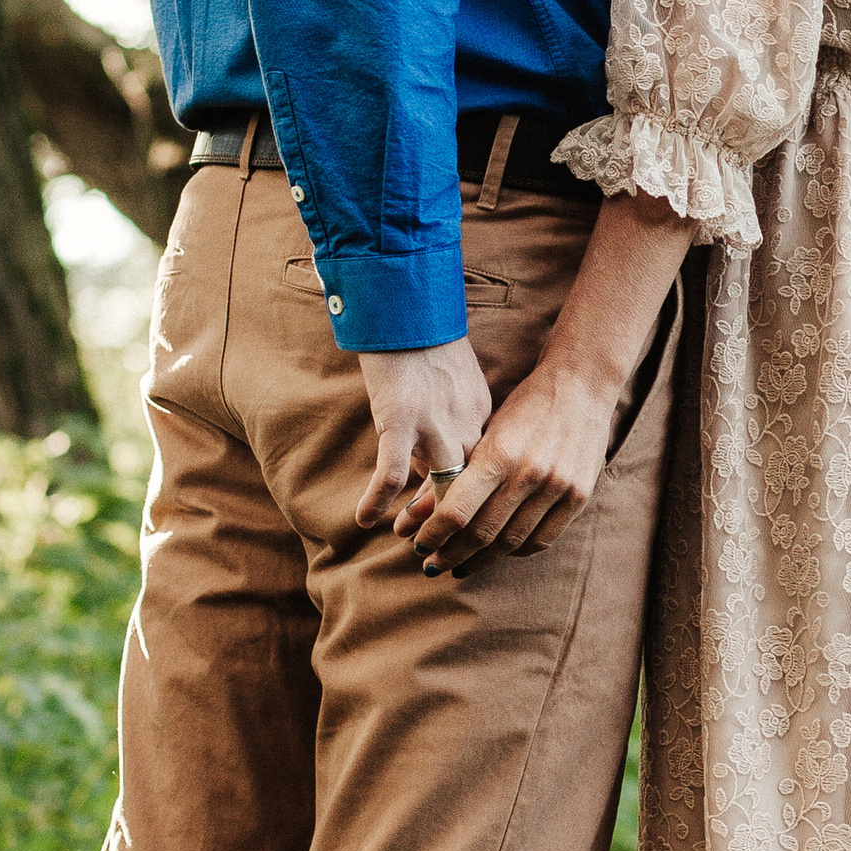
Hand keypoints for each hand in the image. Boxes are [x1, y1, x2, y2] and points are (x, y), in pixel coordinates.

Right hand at [355, 341, 491, 528]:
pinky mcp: (399, 420)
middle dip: (459, 519)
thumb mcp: (460, 377)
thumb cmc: (427, 336)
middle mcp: (465, 424)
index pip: (485, 470)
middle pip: (470, 485)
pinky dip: (378, 498)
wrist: (407, 304)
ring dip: (425, 516)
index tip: (466, 521)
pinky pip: (391, 472)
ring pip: (441, 486)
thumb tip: (443, 447)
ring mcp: (434, 424)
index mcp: (482, 414)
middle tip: (447, 545)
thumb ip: (460, 411)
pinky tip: (365, 517)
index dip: (474, 499)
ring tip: (411, 538)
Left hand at [398, 348, 618, 567]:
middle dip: (451, 554)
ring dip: (482, 560)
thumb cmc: (524, 405)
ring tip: (462, 565)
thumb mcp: (486, 431)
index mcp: (498, 453)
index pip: (456, 511)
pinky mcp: (579, 496)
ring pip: (511, 542)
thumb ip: (456, 474)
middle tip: (433, 565)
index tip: (419, 547)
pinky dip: (517, 551)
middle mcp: (529, 473)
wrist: (582, 383)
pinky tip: (500, 552)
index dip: (433, 536)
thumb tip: (415, 516)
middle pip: (482, 533)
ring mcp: (557, 487)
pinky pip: (543, 539)